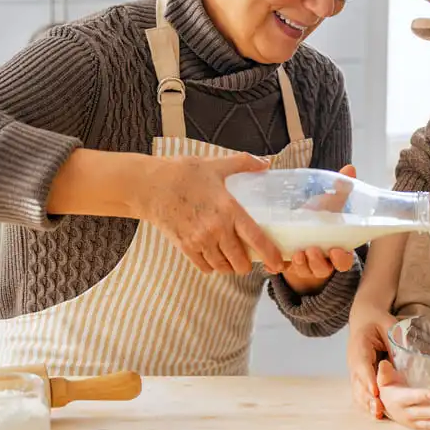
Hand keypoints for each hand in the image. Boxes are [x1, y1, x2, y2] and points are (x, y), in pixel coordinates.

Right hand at [142, 152, 283, 274]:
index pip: (256, 238)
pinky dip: (212, 266)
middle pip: (240, 261)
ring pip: (223, 267)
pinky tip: (214, 258)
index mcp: (229, 210)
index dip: (271, 254)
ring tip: (232, 260)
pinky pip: (204, 267)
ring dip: (230, 266)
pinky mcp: (185, 247)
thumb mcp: (216, 165)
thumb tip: (265, 162)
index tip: (279, 263)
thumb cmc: (183, 173)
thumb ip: (243, 163)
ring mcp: (200, 241)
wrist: (150, 186)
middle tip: (250, 259)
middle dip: (248, 264)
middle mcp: (216, 229)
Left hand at [281, 165, 358, 294]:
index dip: (342, 259)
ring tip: (295, 254)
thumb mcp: (330, 203)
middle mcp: (322, 260)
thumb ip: (341, 189)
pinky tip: (270, 264)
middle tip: (311, 250)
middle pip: (323, 270)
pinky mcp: (285, 264)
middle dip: (317, 263)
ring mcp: (303, 265)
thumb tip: (350, 168)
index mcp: (336, 248)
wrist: (299, 225)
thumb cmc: (318, 215)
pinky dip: (275, 268)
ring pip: (304, 272)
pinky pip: (279, 270)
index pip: (344, 261)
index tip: (337, 250)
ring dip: (300, 265)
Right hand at [347, 303, 397, 418]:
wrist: (364, 319)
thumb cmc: (377, 321)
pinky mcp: (359, 376)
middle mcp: (354, 359)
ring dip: (366, 402)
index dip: (368, 378)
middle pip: (358, 381)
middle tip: (378, 409)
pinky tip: (375, 413)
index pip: (362, 364)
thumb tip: (411, 360)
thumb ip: (397, 342)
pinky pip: (360, 391)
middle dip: (368, 396)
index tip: (376, 390)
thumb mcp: (389, 326)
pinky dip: (366, 402)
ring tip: (377, 414)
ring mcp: (354, 369)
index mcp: (359, 344)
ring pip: (357, 388)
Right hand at [376, 360, 429, 429]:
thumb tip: (384, 363)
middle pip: (424, 413)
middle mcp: (406, 413)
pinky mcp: (417, 428)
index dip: (422, 395)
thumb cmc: (388, 389)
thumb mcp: (384, 379)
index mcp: (399, 399)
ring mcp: (412, 422)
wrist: (383, 406)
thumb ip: (384, 371)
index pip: (412, 397)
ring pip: (429, 425)